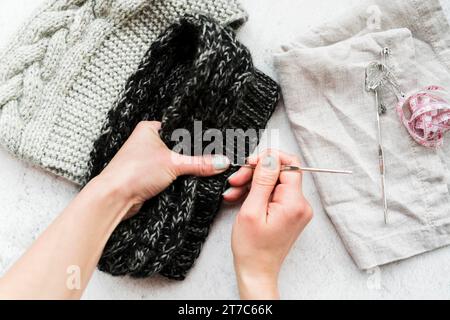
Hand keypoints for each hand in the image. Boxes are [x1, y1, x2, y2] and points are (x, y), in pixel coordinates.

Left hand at [93, 121, 230, 219]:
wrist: (114, 198)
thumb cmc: (133, 172)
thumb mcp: (174, 164)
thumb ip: (200, 163)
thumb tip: (222, 162)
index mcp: (150, 128)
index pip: (181, 129)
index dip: (197, 137)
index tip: (215, 144)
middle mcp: (148, 142)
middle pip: (180, 147)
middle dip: (193, 155)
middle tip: (213, 158)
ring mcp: (147, 160)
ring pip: (175, 162)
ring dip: (186, 168)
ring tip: (204, 169)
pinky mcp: (148, 176)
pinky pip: (170, 174)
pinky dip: (179, 178)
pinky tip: (190, 180)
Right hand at [224, 150, 312, 299]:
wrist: (256, 270)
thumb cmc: (252, 248)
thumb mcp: (252, 210)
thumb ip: (262, 180)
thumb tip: (270, 158)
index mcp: (294, 203)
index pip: (290, 165)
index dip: (269, 159)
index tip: (251, 163)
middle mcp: (300, 205)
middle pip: (280, 173)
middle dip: (255, 173)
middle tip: (237, 179)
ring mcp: (295, 209)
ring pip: (274, 183)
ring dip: (252, 183)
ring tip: (234, 191)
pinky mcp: (289, 213)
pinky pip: (273, 194)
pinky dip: (257, 193)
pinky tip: (241, 198)